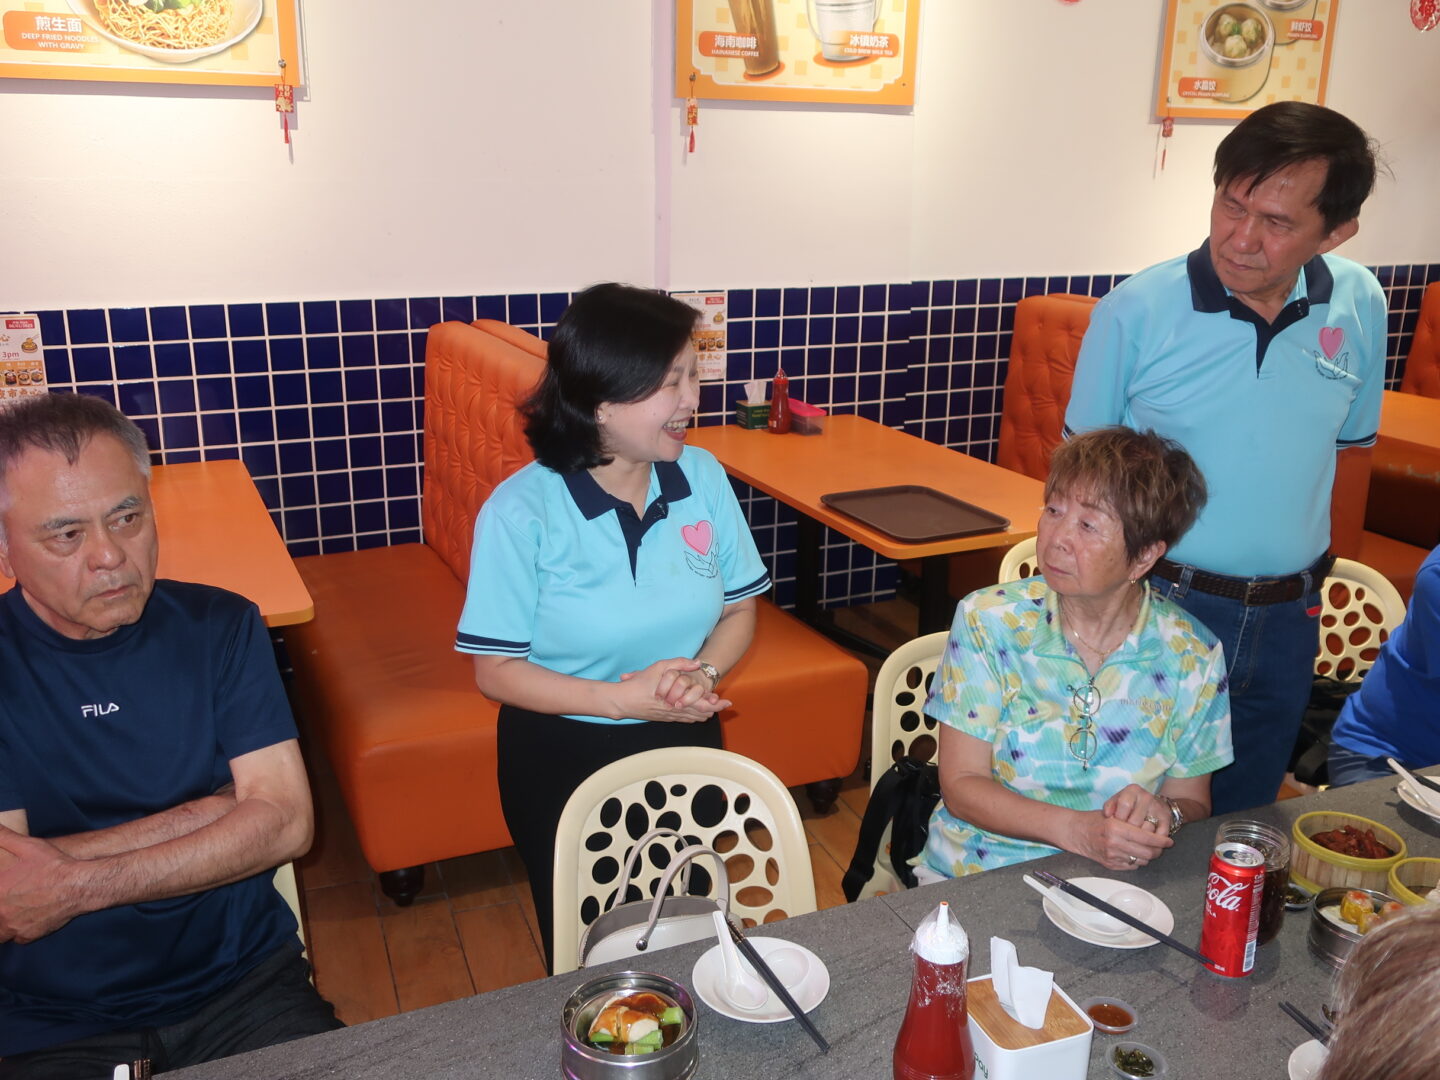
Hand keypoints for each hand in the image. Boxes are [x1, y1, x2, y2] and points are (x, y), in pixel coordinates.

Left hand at [0, 825, 81, 943]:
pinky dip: (18, 931)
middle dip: (1, 907)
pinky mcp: (27, 936)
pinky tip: (26, 919)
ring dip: (4, 922)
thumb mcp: (28, 846)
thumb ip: (5, 837)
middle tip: (9, 900)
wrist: (78, 885)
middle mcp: (1, 913)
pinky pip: (15, 938)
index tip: (3, 890)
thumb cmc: (53, 866)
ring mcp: (12, 927)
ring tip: (13, 911)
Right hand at [615, 659, 731, 722]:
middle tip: (724, 705)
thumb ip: (679, 663)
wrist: (623, 701)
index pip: (702, 705)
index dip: (716, 704)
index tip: (727, 702)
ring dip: (704, 713)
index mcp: (677, 701)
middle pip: (701, 714)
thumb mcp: (659, 667)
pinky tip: (697, 714)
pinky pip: (684, 719)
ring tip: (713, 708)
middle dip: (713, 709)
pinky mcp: (664, 718)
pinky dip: (694, 716)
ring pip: (693, 718)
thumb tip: (697, 662)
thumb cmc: (640, 684)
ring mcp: (670, 717)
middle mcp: (676, 712)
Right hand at [1068, 806, 1172, 871]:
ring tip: (1148, 849)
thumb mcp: (1113, 815)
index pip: (1146, 838)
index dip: (1161, 840)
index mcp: (1116, 828)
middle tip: (1161, 846)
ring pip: (1141, 861)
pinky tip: (1134, 852)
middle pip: (1147, 853)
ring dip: (1147, 856)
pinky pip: (1131, 866)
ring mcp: (1112, 856)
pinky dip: (1136, 860)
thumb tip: (1154, 831)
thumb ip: (1133, 823)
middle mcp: (1114, 844)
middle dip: (1158, 850)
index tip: (1168, 841)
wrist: (1075, 832)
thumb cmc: (1094, 820)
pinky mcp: (1110, 865)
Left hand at [1103, 784, 1170, 836]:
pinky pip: (1157, 836)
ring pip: (1146, 829)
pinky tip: (1143, 844)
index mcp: (1133, 790)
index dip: (1118, 817)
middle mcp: (1147, 797)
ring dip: (1138, 838)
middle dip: (1127, 831)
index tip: (1115, 824)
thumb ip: (1109, 807)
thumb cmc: (1129, 805)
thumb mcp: (1116, 802)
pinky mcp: (1166, 820)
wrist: (1153, 806)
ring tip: (1132, 841)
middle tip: (1123, 836)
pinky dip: (1150, 842)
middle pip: (1134, 820)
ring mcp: (1158, 808)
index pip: (1124, 804)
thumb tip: (1107, 814)